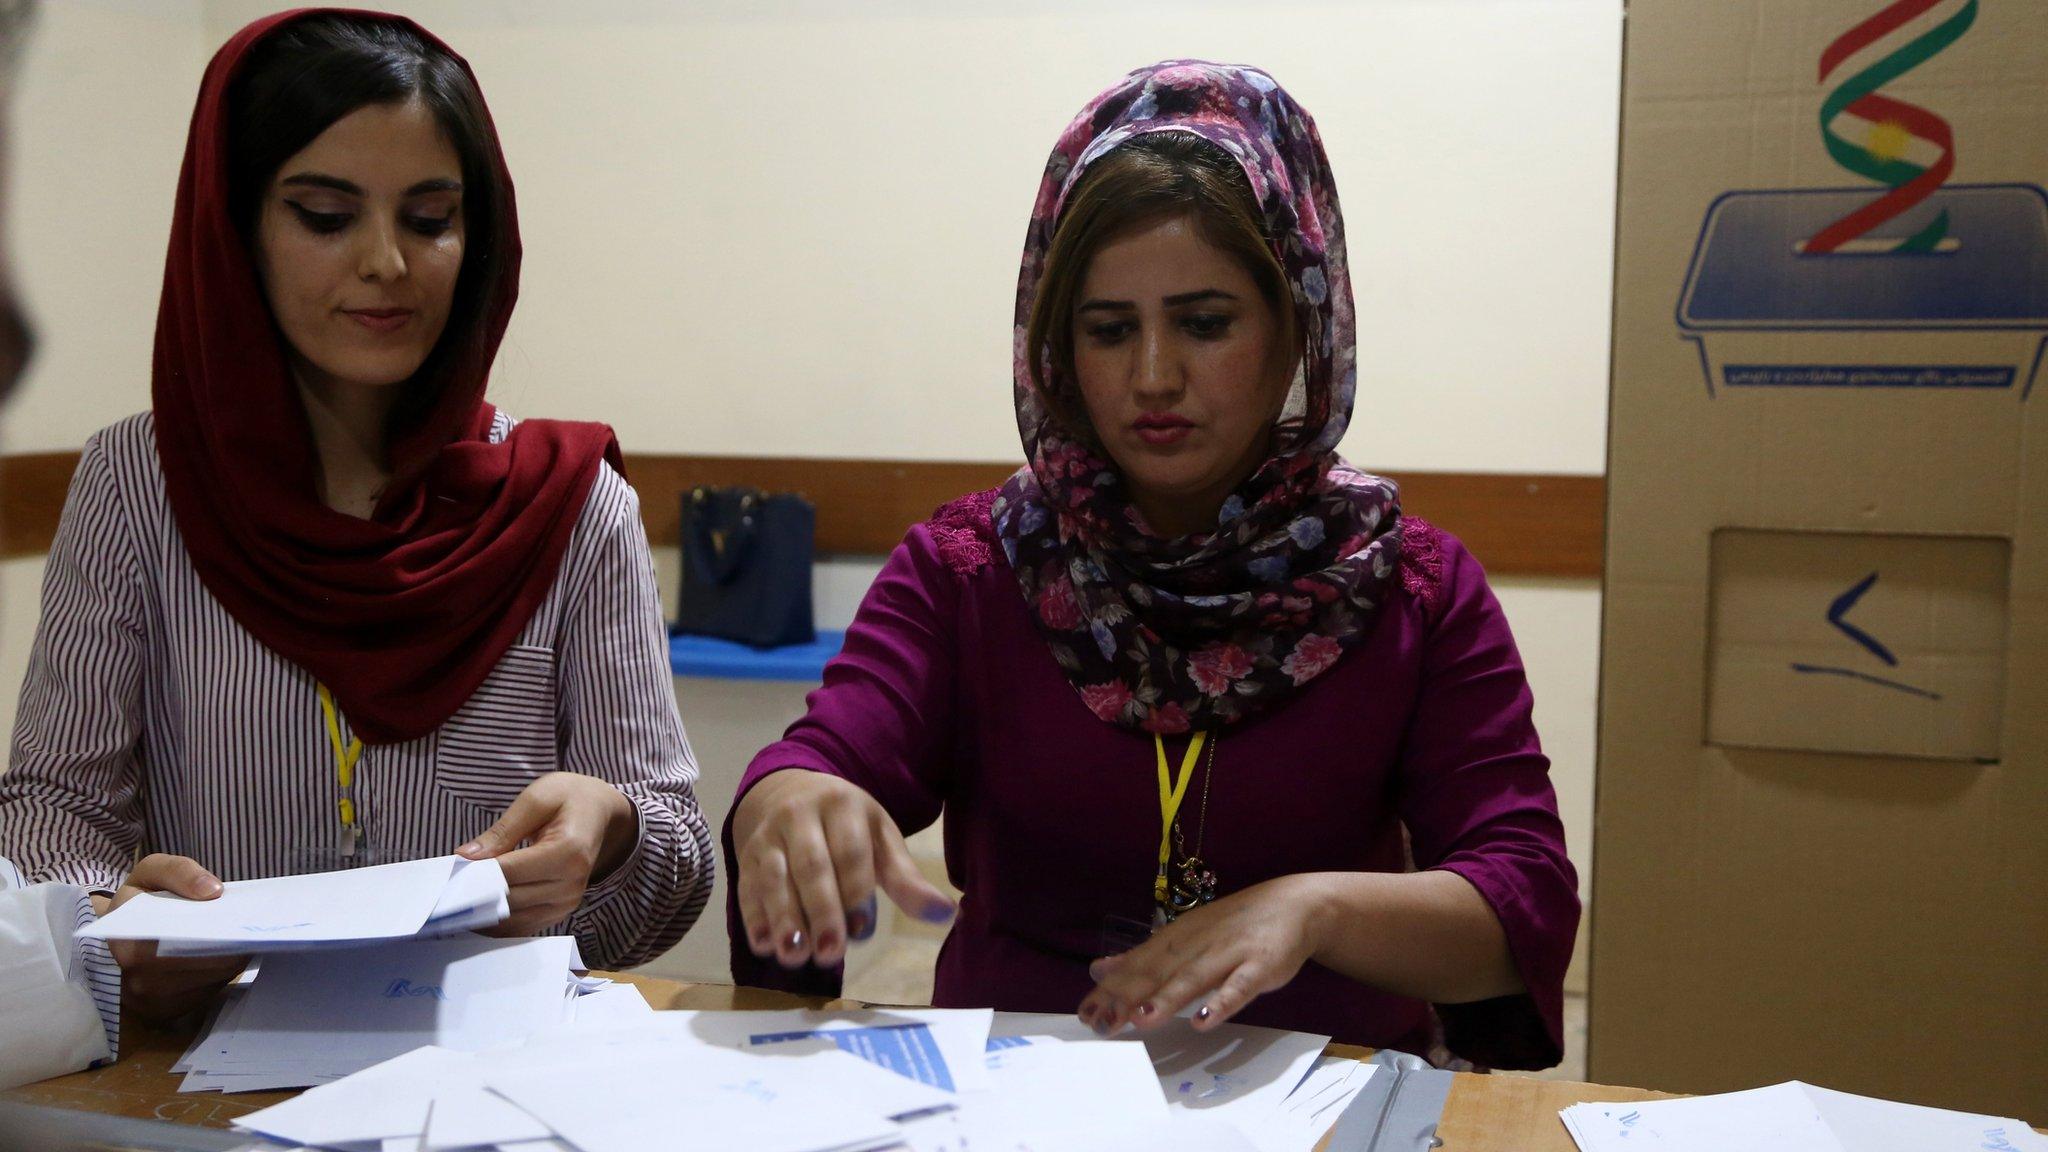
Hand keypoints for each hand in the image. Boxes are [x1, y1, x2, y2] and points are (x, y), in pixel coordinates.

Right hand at [93, 854, 246, 1024]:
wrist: (120, 933)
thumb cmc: (138, 899)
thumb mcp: (151, 872)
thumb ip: (179, 872)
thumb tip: (213, 891)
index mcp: (127, 942)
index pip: (178, 943)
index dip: (214, 932)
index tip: (237, 917)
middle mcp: (137, 980)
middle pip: (203, 965)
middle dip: (232, 945)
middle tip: (253, 926)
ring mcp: (152, 1001)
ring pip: (212, 979)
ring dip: (233, 958)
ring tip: (246, 936)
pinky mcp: (169, 1011)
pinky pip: (209, 991)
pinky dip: (224, 971)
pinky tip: (232, 952)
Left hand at [457, 771, 637, 936]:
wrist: (601, 812)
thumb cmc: (569, 798)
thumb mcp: (536, 799)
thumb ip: (502, 830)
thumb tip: (465, 858)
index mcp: (568, 851)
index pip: (509, 873)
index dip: (474, 874)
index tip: (448, 871)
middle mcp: (572, 884)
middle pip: (507, 899)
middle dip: (473, 893)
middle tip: (446, 883)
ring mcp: (567, 903)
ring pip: (510, 920)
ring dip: (481, 912)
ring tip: (458, 895)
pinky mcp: (560, 913)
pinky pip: (520, 927)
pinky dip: (495, 921)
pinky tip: (478, 906)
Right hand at [731, 769, 954, 969]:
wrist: (788, 792)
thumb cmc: (845, 826)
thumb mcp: (880, 839)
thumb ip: (906, 879)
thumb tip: (946, 915)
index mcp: (842, 805)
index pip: (851, 851)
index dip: (857, 891)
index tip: (864, 930)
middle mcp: (799, 815)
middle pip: (810, 865)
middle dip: (821, 910)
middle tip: (829, 952)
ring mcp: (767, 836)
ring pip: (773, 878)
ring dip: (783, 919)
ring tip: (795, 955)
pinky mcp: (744, 858)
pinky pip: (746, 888)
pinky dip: (754, 917)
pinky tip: (764, 944)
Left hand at [1078, 874, 1326, 1034]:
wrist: (1292, 905)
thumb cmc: (1231, 927)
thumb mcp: (1183, 937)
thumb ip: (1142, 957)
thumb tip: (1099, 969)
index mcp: (1176, 939)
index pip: (1137, 965)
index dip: (1110, 989)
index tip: (1085, 1013)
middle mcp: (1197, 944)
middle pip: (1159, 973)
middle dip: (1128, 997)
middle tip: (1101, 1023)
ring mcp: (1229, 954)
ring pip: (1194, 979)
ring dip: (1167, 998)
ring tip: (1141, 1020)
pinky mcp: (1260, 966)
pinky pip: (1240, 987)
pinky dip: (1221, 1003)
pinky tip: (1203, 1021)